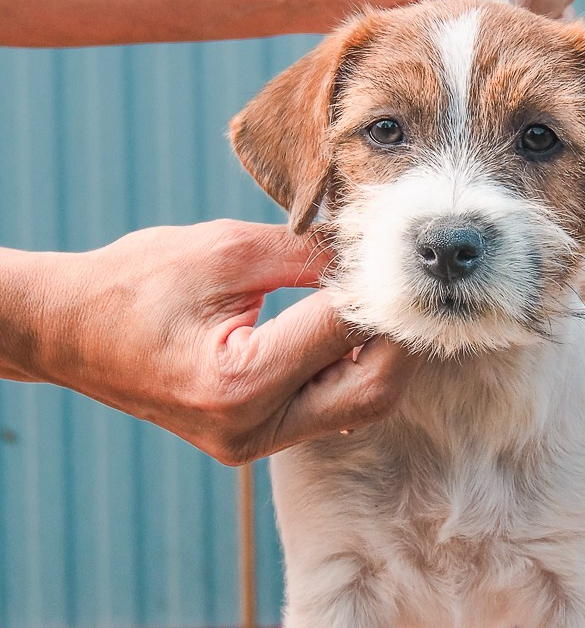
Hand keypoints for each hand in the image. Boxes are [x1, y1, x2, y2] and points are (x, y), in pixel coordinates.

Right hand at [1, 221, 417, 464]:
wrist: (69, 330)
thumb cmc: (135, 282)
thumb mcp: (225, 252)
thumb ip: (306, 254)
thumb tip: (370, 251)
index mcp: (239, 382)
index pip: (342, 330)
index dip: (377, 287)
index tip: (394, 253)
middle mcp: (251, 427)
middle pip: (371, 391)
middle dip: (399, 336)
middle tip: (406, 287)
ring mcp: (252, 442)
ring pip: (358, 407)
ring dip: (381, 356)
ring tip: (380, 303)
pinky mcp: (254, 439)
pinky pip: (328, 411)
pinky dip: (351, 371)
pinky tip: (351, 330)